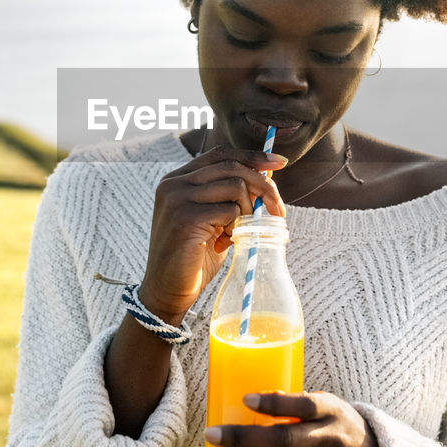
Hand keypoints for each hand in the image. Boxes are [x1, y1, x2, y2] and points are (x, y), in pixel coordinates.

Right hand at [139, 144, 286, 321]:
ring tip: (236, 234)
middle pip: (232, 167)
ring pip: (235, 186)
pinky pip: (230, 210)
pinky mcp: (185, 218)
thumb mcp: (213, 220)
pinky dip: (238, 227)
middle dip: (263, 186)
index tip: (279, 162)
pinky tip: (225, 243)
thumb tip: (266, 178)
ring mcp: (177, 198)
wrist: (166, 291)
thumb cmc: (193, 258)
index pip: (221, 154)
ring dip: (248, 211)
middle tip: (279, 210)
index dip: (252, 156)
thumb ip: (230, 198)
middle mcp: (174, 183)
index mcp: (178, 179)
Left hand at [204, 391, 388, 446]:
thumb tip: (251, 399)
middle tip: (212, 435)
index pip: (304, 404)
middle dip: (245, 438)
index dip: (275, 402)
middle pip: (286, 439)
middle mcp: (333, 441)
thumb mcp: (330, 408)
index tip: (246, 399)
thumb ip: (298, 406)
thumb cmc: (342, 429)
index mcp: (332, 412)